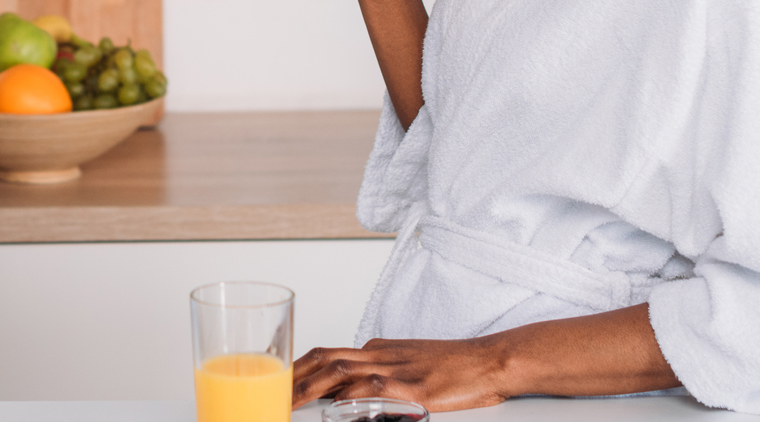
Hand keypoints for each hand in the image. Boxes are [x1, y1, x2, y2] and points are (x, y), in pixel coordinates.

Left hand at [293, 338, 511, 411]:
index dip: (299, 369)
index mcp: (378, 350)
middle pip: (324, 359)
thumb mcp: (410, 366)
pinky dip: (349, 400)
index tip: (278, 382)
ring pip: (339, 372)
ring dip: (308, 388)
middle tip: (267, 392)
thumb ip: (381, 376)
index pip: (327, 356)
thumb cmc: (457, 366)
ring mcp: (395, 370)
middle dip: (292, 375)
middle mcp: (380, 355)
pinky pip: (373, 392)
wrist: (492, 361)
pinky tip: (335, 410)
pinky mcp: (412, 388)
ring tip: (287, 404)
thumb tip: (352, 395)